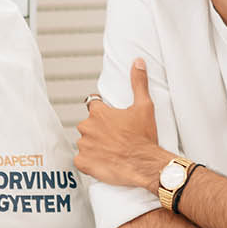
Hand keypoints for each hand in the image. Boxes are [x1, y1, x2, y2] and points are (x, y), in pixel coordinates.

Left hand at [74, 59, 169, 190]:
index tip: (111, 120)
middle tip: (115, 138)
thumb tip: (138, 62)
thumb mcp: (144, 107)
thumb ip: (138, 83)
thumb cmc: (144, 137)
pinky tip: (103, 162)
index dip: (103, 112)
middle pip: (89, 125)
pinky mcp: (83, 162)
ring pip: (85, 142)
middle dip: (99, 130)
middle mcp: (87, 127)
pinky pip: (81, 160)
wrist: (145, 165)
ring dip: (94, 146)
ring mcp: (84, 145)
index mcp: (99, 113)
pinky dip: (90, 161)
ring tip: (111, 151)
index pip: (93, 105)